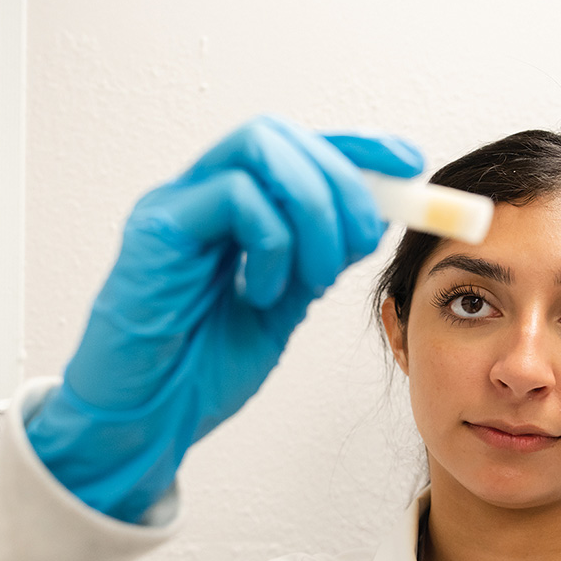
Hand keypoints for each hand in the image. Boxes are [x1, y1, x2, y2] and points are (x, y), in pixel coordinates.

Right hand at [26, 115, 423, 522]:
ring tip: (314, 277)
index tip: (411, 163)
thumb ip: (316, 259)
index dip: (360, 148)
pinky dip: (272, 244)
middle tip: (361, 244)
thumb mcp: (283, 307)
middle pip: (285, 137)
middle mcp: (200, 195)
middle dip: (345, 183)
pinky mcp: (156, 229)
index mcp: (232, 211)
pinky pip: (233, 196)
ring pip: (262, 149)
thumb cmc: (203, 370)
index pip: (299, 149)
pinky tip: (264, 294)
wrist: (149, 422)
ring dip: (313, 211)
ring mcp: (176, 206)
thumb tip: (368, 221)